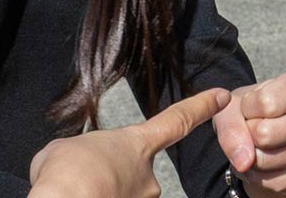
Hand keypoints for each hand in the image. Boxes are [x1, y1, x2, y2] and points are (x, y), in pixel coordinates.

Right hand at [29, 88, 230, 197]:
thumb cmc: (63, 175)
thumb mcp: (62, 151)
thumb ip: (81, 156)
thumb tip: (82, 170)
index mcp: (135, 144)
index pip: (177, 121)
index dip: (200, 108)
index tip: (223, 97)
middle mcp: (148, 176)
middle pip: (133, 174)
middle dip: (107, 180)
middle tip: (81, 184)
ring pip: (121, 197)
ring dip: (102, 195)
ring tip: (79, 194)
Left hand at [211, 73, 285, 196]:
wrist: (262, 131)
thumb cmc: (251, 109)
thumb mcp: (233, 105)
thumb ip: (231, 126)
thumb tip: (244, 163)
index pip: (265, 103)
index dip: (247, 108)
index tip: (254, 105)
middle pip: (265, 134)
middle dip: (248, 133)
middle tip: (255, 126)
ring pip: (263, 160)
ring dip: (248, 155)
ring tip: (257, 142)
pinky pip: (269, 181)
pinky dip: (256, 173)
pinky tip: (263, 158)